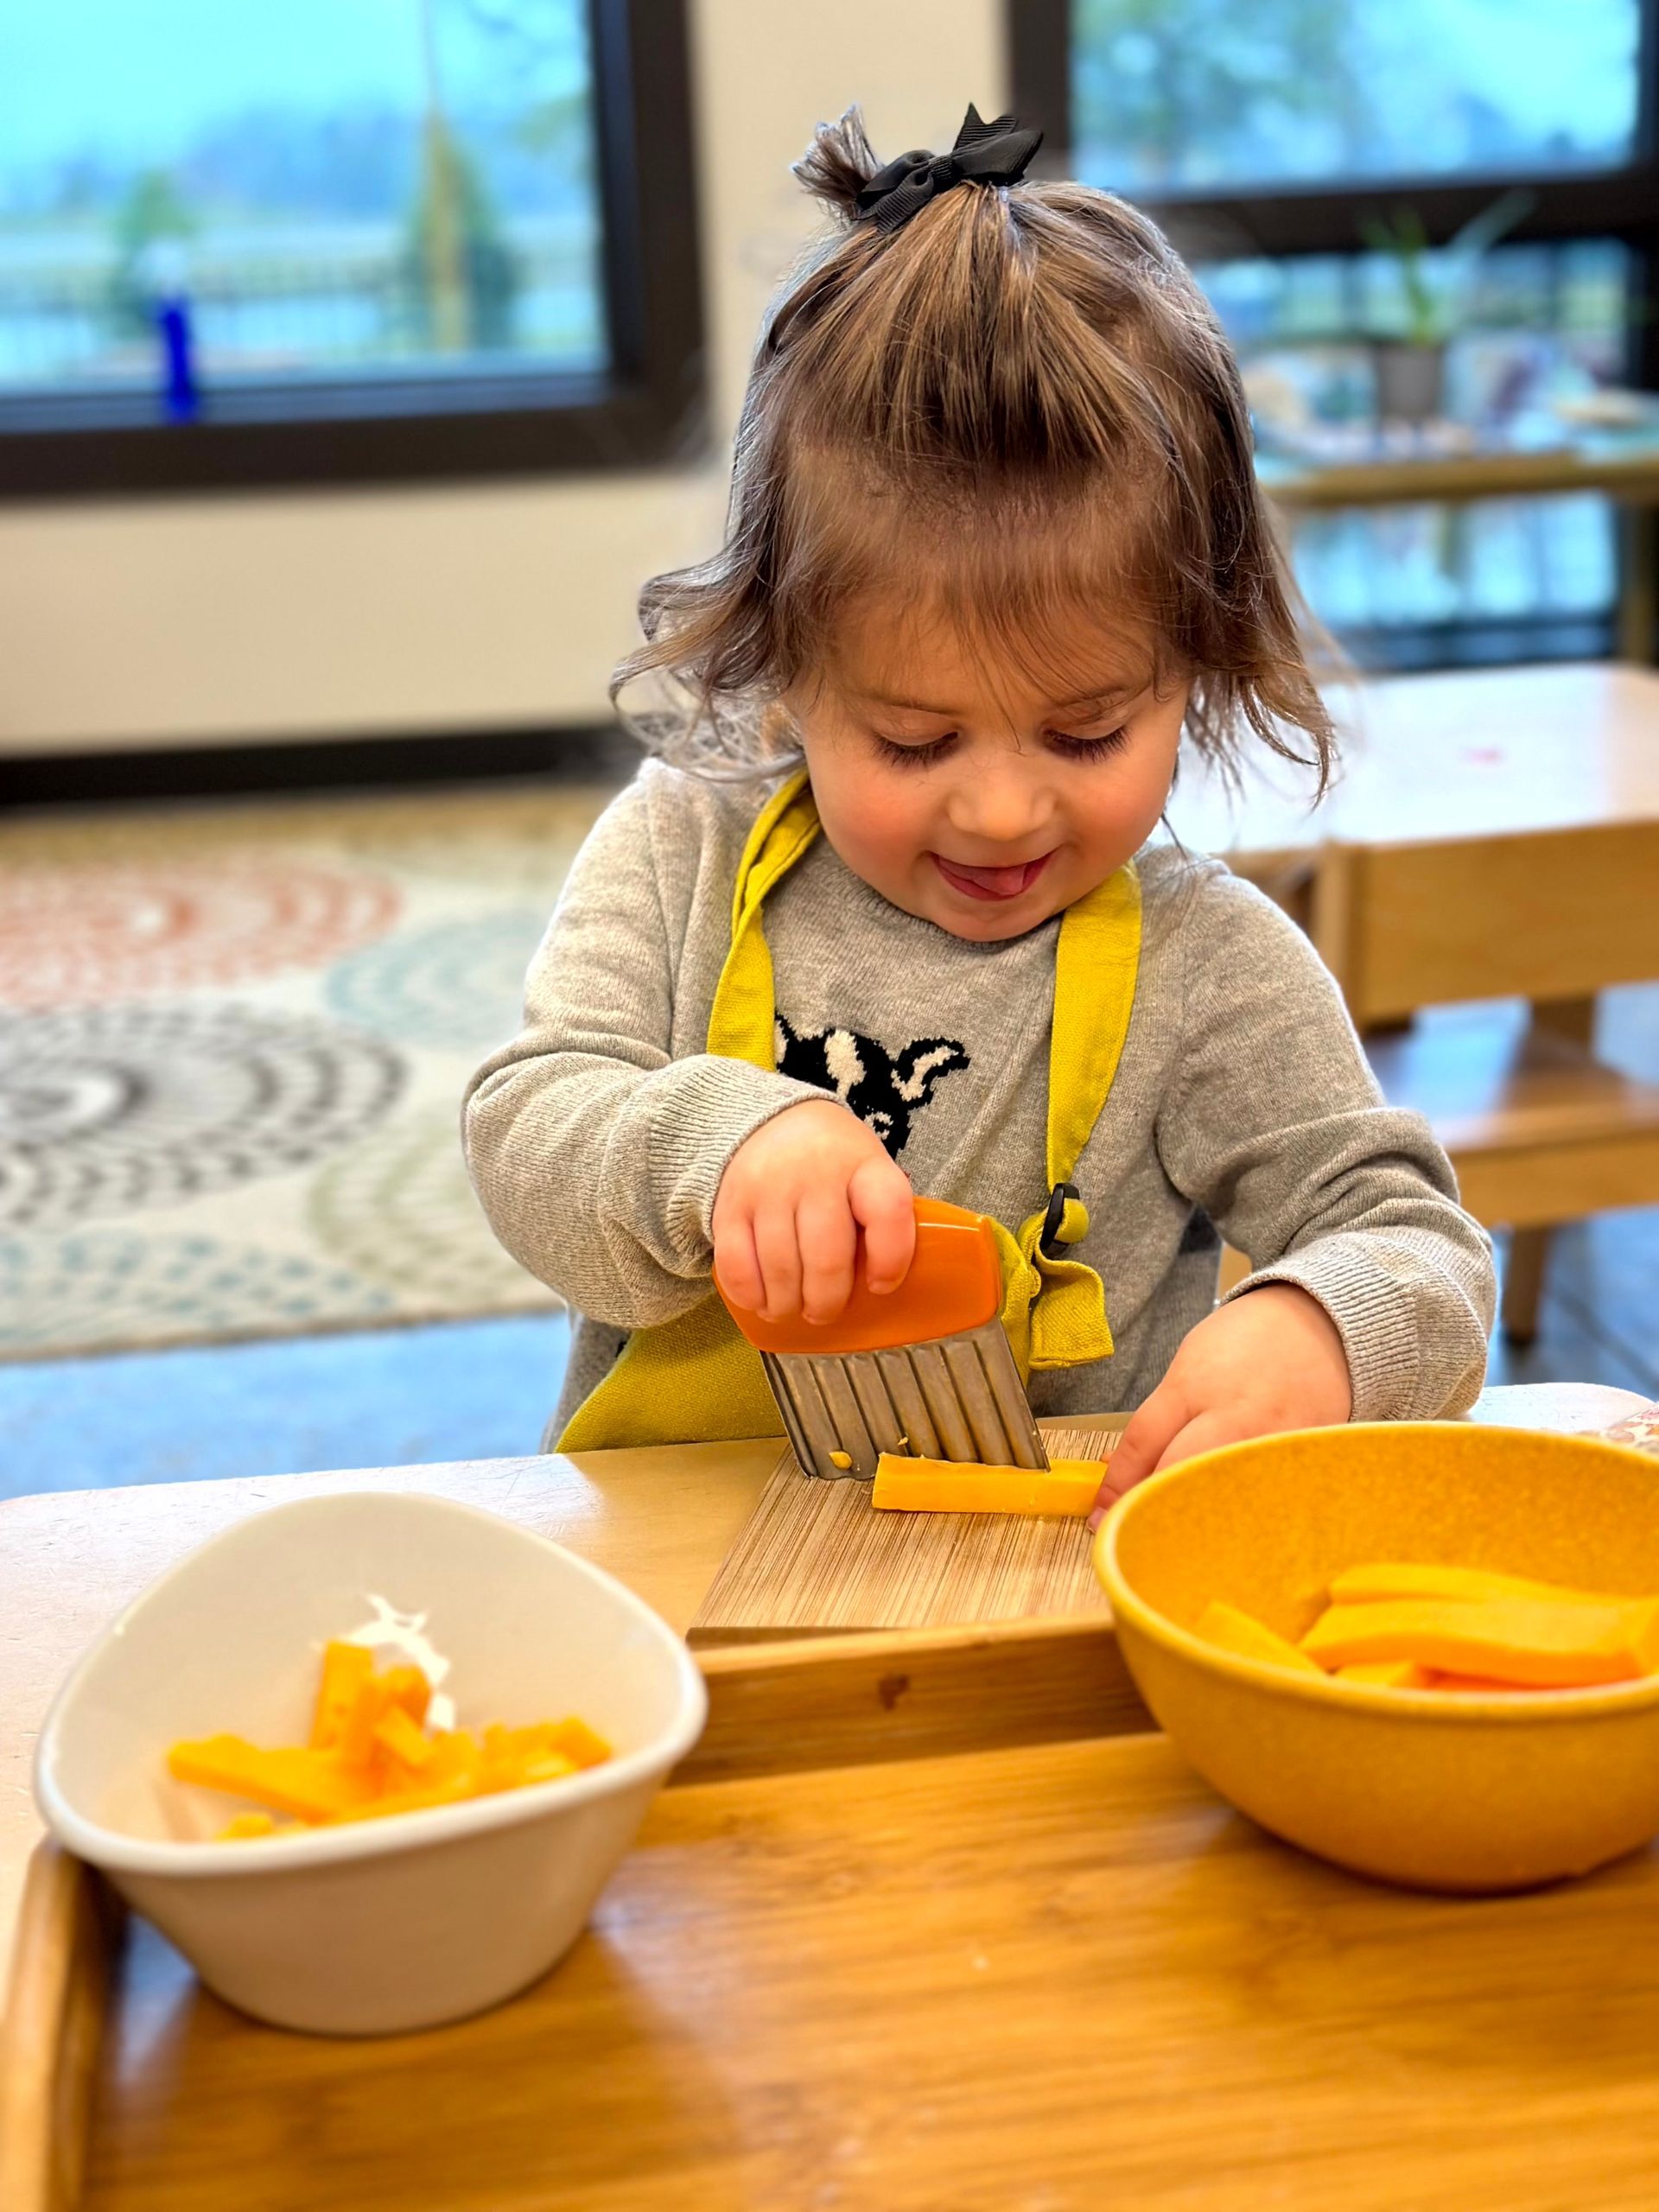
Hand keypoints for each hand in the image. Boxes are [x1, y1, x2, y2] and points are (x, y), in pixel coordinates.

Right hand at [712, 1100, 914, 1323]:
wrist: (769, 1122)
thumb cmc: (833, 1163)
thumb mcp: (868, 1171)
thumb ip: (877, 1218)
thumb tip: (876, 1288)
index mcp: (864, 1164)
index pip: (888, 1211)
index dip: (890, 1259)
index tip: (881, 1286)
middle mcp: (816, 1173)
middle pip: (827, 1258)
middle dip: (827, 1301)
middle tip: (825, 1312)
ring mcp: (768, 1188)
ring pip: (780, 1267)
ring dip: (788, 1303)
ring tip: (792, 1309)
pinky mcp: (729, 1205)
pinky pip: (736, 1263)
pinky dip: (750, 1293)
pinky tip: (761, 1301)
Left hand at [1087, 1286, 1351, 1527]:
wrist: (1318, 1326)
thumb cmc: (1244, 1346)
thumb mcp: (1187, 1372)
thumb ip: (1157, 1424)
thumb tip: (1120, 1474)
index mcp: (1193, 1388)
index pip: (1144, 1444)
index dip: (1117, 1487)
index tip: (1099, 1519)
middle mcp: (1235, 1418)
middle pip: (1182, 1477)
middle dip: (1154, 1509)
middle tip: (1135, 1537)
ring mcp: (1275, 1444)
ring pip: (1228, 1500)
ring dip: (1201, 1523)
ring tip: (1181, 1546)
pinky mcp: (1307, 1462)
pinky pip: (1270, 1502)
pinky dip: (1247, 1521)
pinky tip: (1232, 1537)